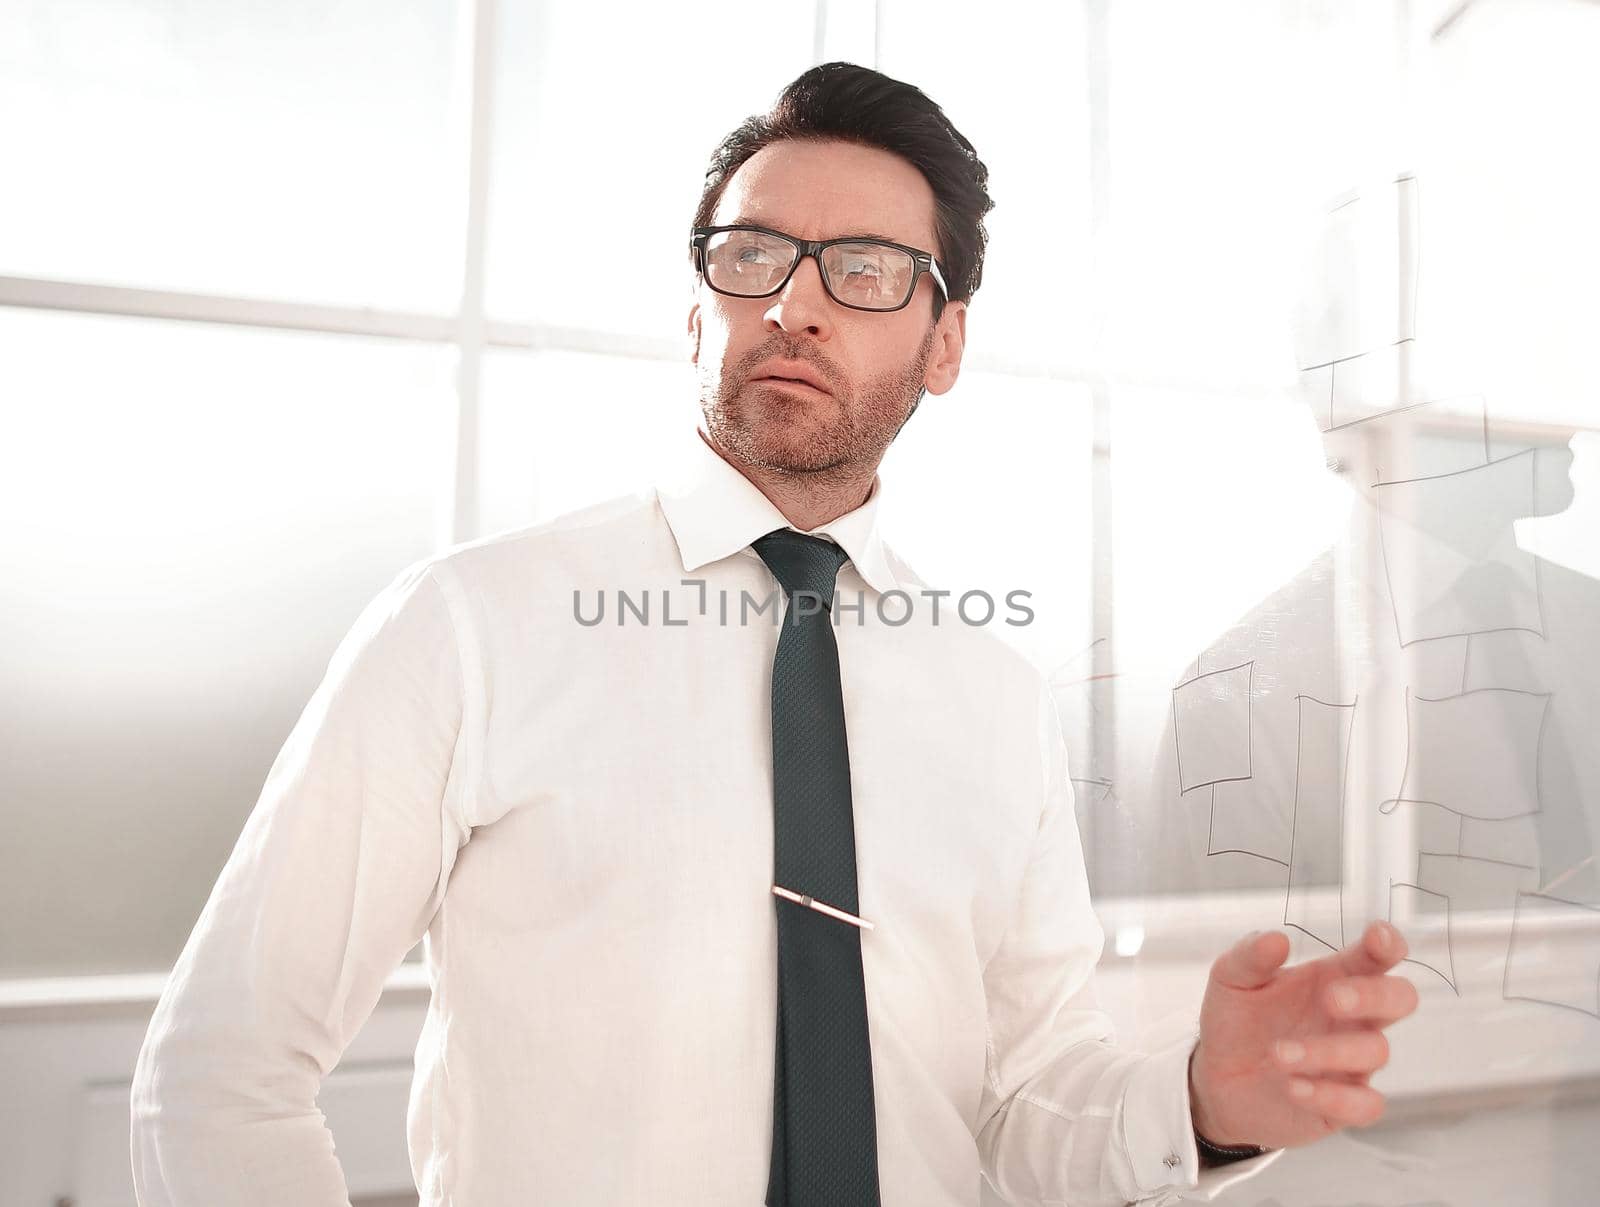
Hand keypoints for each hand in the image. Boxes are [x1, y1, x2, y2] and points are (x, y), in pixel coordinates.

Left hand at [1188, 920, 1418, 1149]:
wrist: (1217, 1081)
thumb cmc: (1236, 1021)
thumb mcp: (1230, 980)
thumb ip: (1250, 956)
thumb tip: (1277, 938)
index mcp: (1333, 978)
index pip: (1377, 956)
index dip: (1387, 943)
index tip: (1378, 936)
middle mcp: (1354, 1018)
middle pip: (1401, 997)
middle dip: (1374, 995)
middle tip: (1331, 999)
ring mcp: (1354, 1063)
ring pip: (1376, 1050)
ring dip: (1327, 1051)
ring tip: (1278, 1053)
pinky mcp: (1345, 1105)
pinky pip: (1366, 1104)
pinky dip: (1332, 1096)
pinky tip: (1293, 1088)